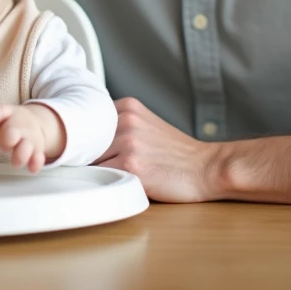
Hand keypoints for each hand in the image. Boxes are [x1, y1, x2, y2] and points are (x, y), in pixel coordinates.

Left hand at [0, 103, 64, 173]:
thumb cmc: (9, 124)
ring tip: (15, 161)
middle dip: (7, 139)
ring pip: (26, 145)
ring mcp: (29, 136)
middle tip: (3, 146)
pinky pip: (38, 157)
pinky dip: (34, 163)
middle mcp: (18, 124)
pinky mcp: (38, 149)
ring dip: (20, 155)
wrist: (34, 123)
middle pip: (12, 130)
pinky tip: (31, 167)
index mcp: (5, 113)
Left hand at [95, 98, 221, 201]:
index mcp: (128, 106)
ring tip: (112, 175)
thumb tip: (83, 138)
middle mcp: (127, 120)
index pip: (87, 120)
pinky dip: (105, 182)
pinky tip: (119, 183)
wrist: (206, 168)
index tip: (86, 148)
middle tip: (97, 166)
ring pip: (90, 159)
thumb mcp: (146, 124)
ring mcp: (129, 142)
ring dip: (94, 171)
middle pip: (85, 140)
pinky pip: (101, 176)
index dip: (84, 138)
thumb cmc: (176, 153)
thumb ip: (118, 124)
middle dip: (86, 155)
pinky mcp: (132, 166)